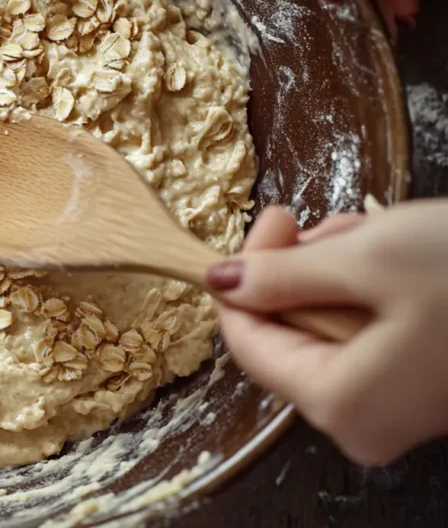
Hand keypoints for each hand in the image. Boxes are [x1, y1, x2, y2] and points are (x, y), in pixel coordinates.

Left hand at [206, 201, 447, 465]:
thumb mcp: (369, 260)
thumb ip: (281, 276)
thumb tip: (223, 281)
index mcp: (342, 403)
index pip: (247, 343)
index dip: (239, 280)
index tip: (267, 224)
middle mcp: (364, 421)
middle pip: (287, 335)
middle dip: (297, 270)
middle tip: (321, 223)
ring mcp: (396, 408)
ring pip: (327, 326)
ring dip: (335, 271)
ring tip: (369, 234)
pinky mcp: (422, 385)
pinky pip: (368, 333)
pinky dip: (368, 288)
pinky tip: (392, 253)